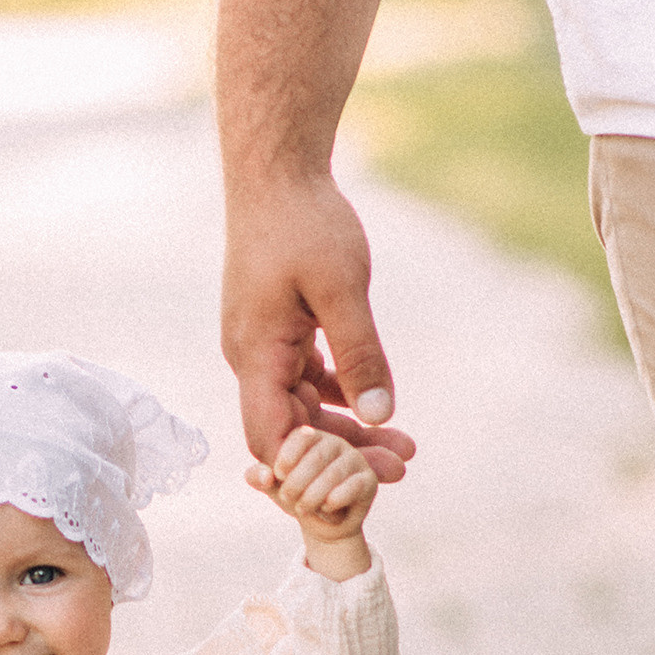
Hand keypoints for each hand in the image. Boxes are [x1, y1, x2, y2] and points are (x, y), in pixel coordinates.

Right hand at [222, 166, 414, 481]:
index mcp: (255, 355)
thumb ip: (360, 355)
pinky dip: (339, 397)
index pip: (272, 440)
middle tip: (404, 466)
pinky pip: (305, 379)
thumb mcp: (342, 289)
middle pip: (292, 430)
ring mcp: (262, 345)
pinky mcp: (277, 331)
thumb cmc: (305, 223)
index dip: (314, 470)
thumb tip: (380, 416)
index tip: (369, 480)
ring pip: (301, 407)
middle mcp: (250, 359)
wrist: (276, 175)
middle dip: (344, 454)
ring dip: (346, 428)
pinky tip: (377, 405)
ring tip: (401, 442)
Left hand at [248, 425, 377, 579]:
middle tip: (288, 499)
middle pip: (316, 458)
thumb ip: (260, 477)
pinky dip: (333, 502)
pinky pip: (352, 488)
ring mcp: (355, 460)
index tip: (278, 476)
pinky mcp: (368, 480)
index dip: (286, 458)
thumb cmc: (296, 497)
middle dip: (296, 484)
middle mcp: (336, 443)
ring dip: (312, 497)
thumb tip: (264, 475)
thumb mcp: (273, 487)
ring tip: (303, 508)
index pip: (301, 436)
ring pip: (333, 475)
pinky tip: (326, 508)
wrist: (320, 526)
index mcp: (312, 437)